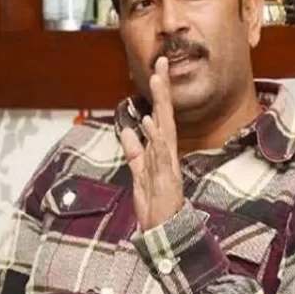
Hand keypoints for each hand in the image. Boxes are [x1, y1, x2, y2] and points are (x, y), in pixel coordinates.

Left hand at [120, 57, 183, 230]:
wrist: (163, 230)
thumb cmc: (155, 202)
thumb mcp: (139, 171)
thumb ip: (134, 151)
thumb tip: (127, 130)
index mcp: (160, 149)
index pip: (159, 115)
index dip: (158, 92)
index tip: (156, 68)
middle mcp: (166, 152)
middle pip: (164, 114)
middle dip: (162, 89)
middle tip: (160, 63)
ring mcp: (167, 164)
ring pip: (164, 128)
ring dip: (160, 105)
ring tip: (156, 81)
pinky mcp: (166, 178)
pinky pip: (160, 154)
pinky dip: (155, 138)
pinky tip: (149, 122)